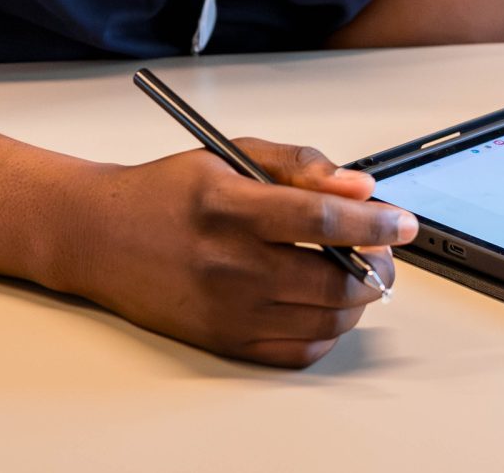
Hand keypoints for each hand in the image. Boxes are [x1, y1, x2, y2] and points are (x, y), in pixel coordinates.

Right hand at [59, 138, 411, 367]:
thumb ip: (303, 165)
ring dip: (357, 300)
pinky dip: (325, 332)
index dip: (376, 224)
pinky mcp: (221, 339)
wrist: (99, 236)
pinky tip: (324, 306)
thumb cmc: (167, 192)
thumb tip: (361, 186)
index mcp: (233, 206)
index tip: (403, 222)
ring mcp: (227, 309)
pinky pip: (296, 350)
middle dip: (376, 266)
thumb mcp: (233, 153)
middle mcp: (230, 263)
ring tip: (356, 275)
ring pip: (323, 319)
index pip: (325, 220)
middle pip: (333, 280)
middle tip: (382, 250)